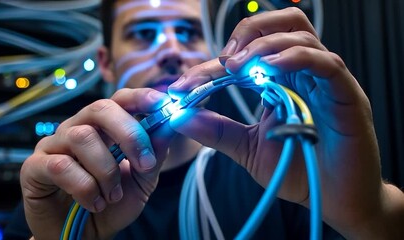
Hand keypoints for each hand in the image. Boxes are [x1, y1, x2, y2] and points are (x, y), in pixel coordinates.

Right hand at [20, 88, 171, 239]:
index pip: (120, 99)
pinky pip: (61, 166)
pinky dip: (85, 188)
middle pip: (100, 108)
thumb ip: (154, 154)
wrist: (85, 235)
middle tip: (144, 163)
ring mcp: (54, 145)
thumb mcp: (142, 180)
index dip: (141, 98)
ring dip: (106, 170)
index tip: (164, 105)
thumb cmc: (112, 203)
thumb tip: (169, 125)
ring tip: (112, 195)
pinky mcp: (34, 167)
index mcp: (104, 127)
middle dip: (129, 133)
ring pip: (82, 137)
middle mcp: (78, 128)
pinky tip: (94, 203)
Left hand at [168, 7, 400, 237]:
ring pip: (300, 36)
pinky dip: (295, 58)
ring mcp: (325, 82)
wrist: (331, 200)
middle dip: (247, 34)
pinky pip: (325, 63)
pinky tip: (271, 68)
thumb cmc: (297, 171)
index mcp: (281, 81)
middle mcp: (303, 74)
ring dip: (264, 46)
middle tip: (225, 62)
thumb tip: (180, 117)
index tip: (185, 84)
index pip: (248, 53)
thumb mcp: (247, 148)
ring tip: (239, 68)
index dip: (212, 64)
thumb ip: (217, 130)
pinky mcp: (347, 96)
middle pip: (282, 24)